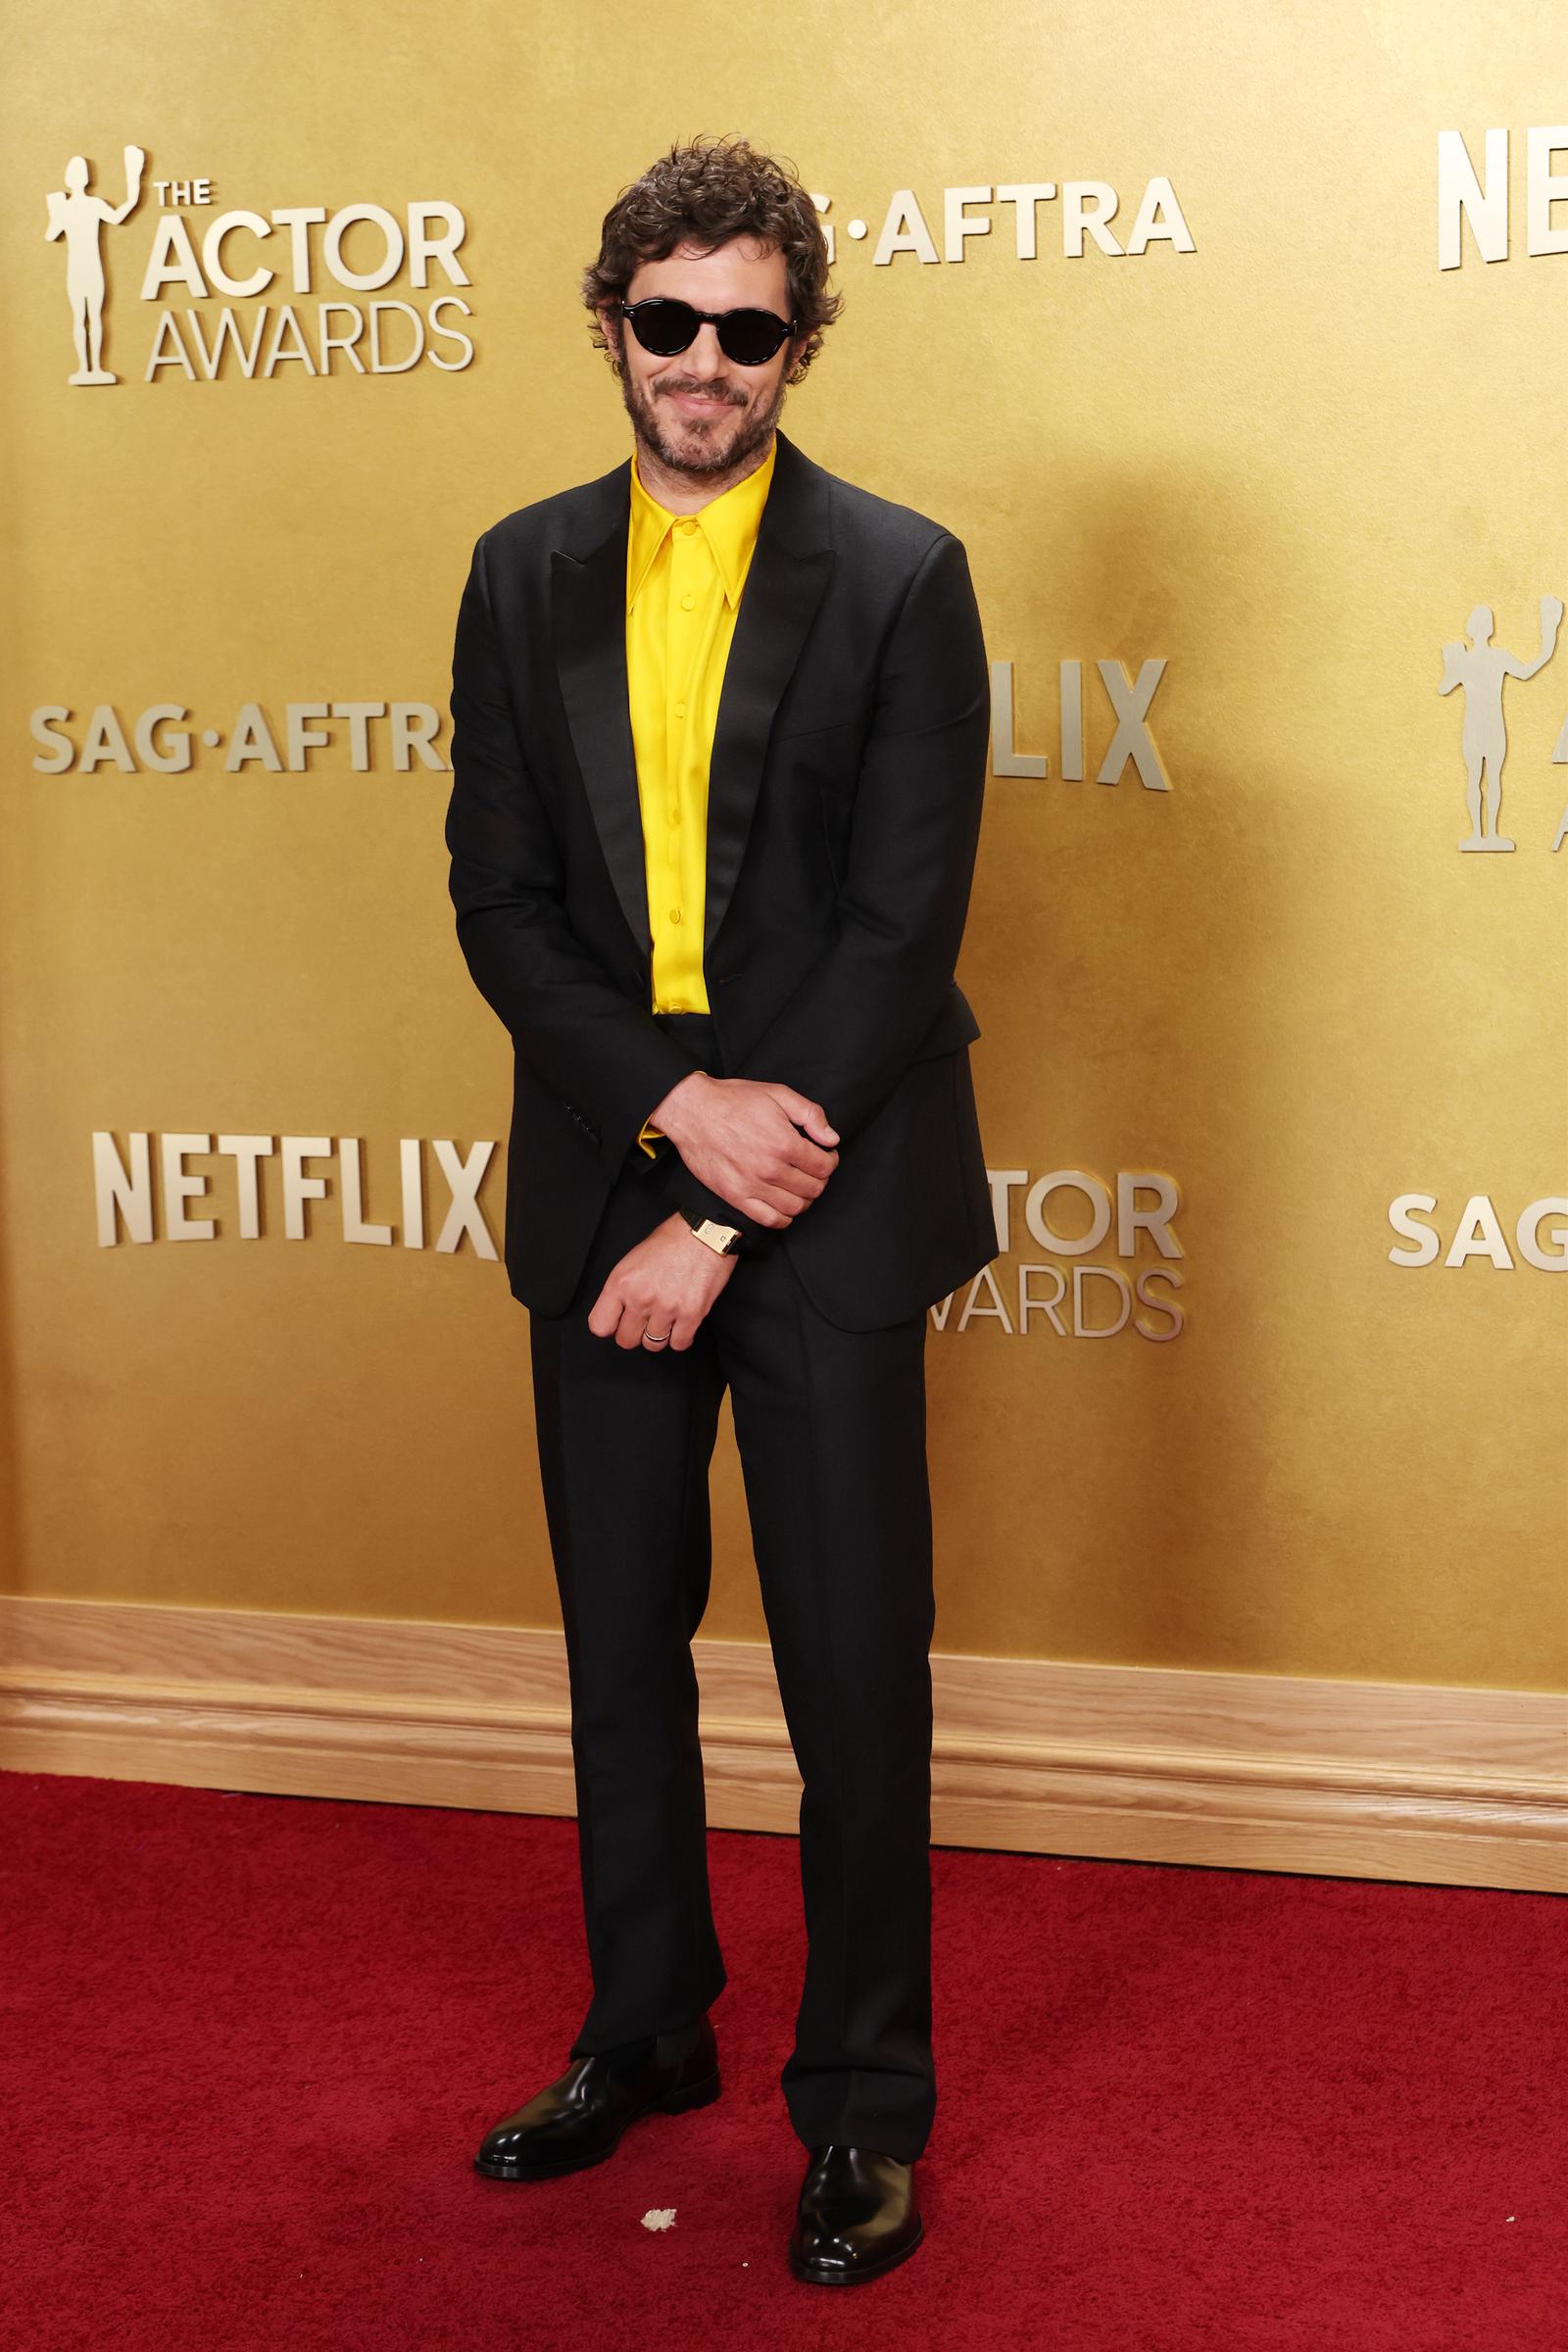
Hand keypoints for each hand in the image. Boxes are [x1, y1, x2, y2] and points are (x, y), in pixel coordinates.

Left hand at [587, 1212, 736, 1349]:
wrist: (706, 1232)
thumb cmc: (671, 1241)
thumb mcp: (632, 1260)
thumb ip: (623, 1289)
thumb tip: (619, 1313)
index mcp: (621, 1283)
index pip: (599, 1325)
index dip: (609, 1326)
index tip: (618, 1322)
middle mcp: (641, 1298)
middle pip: (626, 1340)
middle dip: (634, 1332)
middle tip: (644, 1320)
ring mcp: (666, 1309)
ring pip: (653, 1345)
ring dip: (659, 1334)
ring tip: (666, 1318)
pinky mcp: (691, 1315)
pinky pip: (679, 1344)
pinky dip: (680, 1337)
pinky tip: (681, 1324)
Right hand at [648, 1072, 839, 1228]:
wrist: (693, 1111)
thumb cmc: (734, 1100)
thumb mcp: (778, 1094)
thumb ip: (810, 1114)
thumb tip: (831, 1139)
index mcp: (784, 1143)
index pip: (824, 1167)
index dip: (830, 1161)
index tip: (825, 1155)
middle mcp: (770, 1169)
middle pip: (813, 1189)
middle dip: (819, 1179)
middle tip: (812, 1169)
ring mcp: (752, 1186)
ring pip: (795, 1208)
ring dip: (804, 1199)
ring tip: (799, 1185)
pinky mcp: (735, 1197)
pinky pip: (769, 1220)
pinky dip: (783, 1217)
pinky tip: (783, 1204)